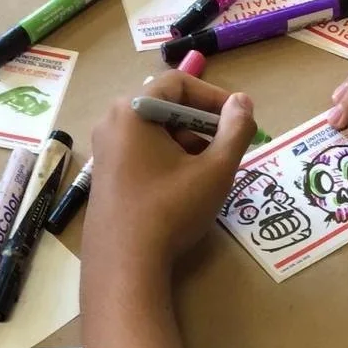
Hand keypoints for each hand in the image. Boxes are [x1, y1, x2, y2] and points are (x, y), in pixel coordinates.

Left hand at [85, 72, 256, 274]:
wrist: (126, 264)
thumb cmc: (171, 210)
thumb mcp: (215, 170)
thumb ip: (236, 131)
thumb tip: (243, 103)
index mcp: (133, 110)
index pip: (179, 84)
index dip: (215, 97)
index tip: (239, 119)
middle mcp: (111, 123)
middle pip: (165, 109)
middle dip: (202, 126)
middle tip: (227, 151)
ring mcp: (103, 153)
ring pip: (154, 135)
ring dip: (186, 147)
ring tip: (208, 176)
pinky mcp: (104, 179)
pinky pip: (141, 156)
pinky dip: (166, 163)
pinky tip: (182, 192)